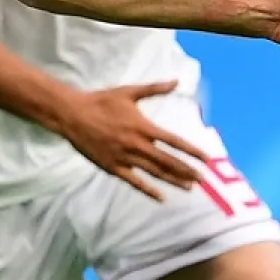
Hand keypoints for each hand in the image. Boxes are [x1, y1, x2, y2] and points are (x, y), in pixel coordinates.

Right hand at [51, 81, 212, 201]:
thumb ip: (154, 89)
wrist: (73, 114)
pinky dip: (148, 190)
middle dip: (187, 170)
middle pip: (168, 161)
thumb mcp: (129, 92)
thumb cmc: (102, 101)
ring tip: (189, 187)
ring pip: (154, 172)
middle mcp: (137, 144)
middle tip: (202, 179)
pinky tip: (161, 197)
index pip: (174, 141)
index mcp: (143, 127)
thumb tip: (176, 81)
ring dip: (173, 180)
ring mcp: (125, 157)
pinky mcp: (113, 167)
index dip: (192, 151)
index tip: (207, 159)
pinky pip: (134, 181)